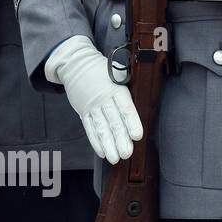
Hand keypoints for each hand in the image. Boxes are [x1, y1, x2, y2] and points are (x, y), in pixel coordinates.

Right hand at [44, 35, 141, 163]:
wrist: (75, 63)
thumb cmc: (101, 70)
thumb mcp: (118, 72)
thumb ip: (130, 85)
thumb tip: (146, 97)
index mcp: (115, 89)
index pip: (125, 108)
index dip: (132, 122)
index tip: (136, 135)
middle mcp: (103, 99)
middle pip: (113, 121)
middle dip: (120, 139)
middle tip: (126, 153)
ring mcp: (92, 106)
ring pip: (101, 128)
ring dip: (108, 145)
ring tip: (114, 158)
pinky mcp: (83, 111)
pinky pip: (89, 128)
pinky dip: (95, 141)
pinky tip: (101, 151)